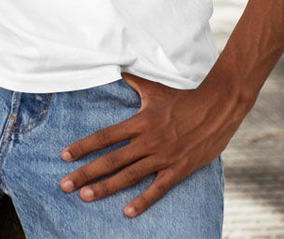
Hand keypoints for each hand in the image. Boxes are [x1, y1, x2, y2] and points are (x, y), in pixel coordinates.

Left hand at [58, 68, 251, 217]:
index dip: (83, 147)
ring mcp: (163, 156)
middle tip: (64, 185)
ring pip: (129, 176)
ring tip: (85, 197)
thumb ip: (134, 82)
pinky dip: (143, 201)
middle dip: (86, 173)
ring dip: (106, 188)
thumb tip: (118, 70)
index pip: (105, 137)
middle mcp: (148, 141)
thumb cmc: (185, 97)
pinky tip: (127, 212)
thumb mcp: (156, 88)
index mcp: (140, 122)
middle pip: (111, 160)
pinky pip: (158, 189)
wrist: (218, 106)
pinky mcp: (179, 169)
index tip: (64, 157)